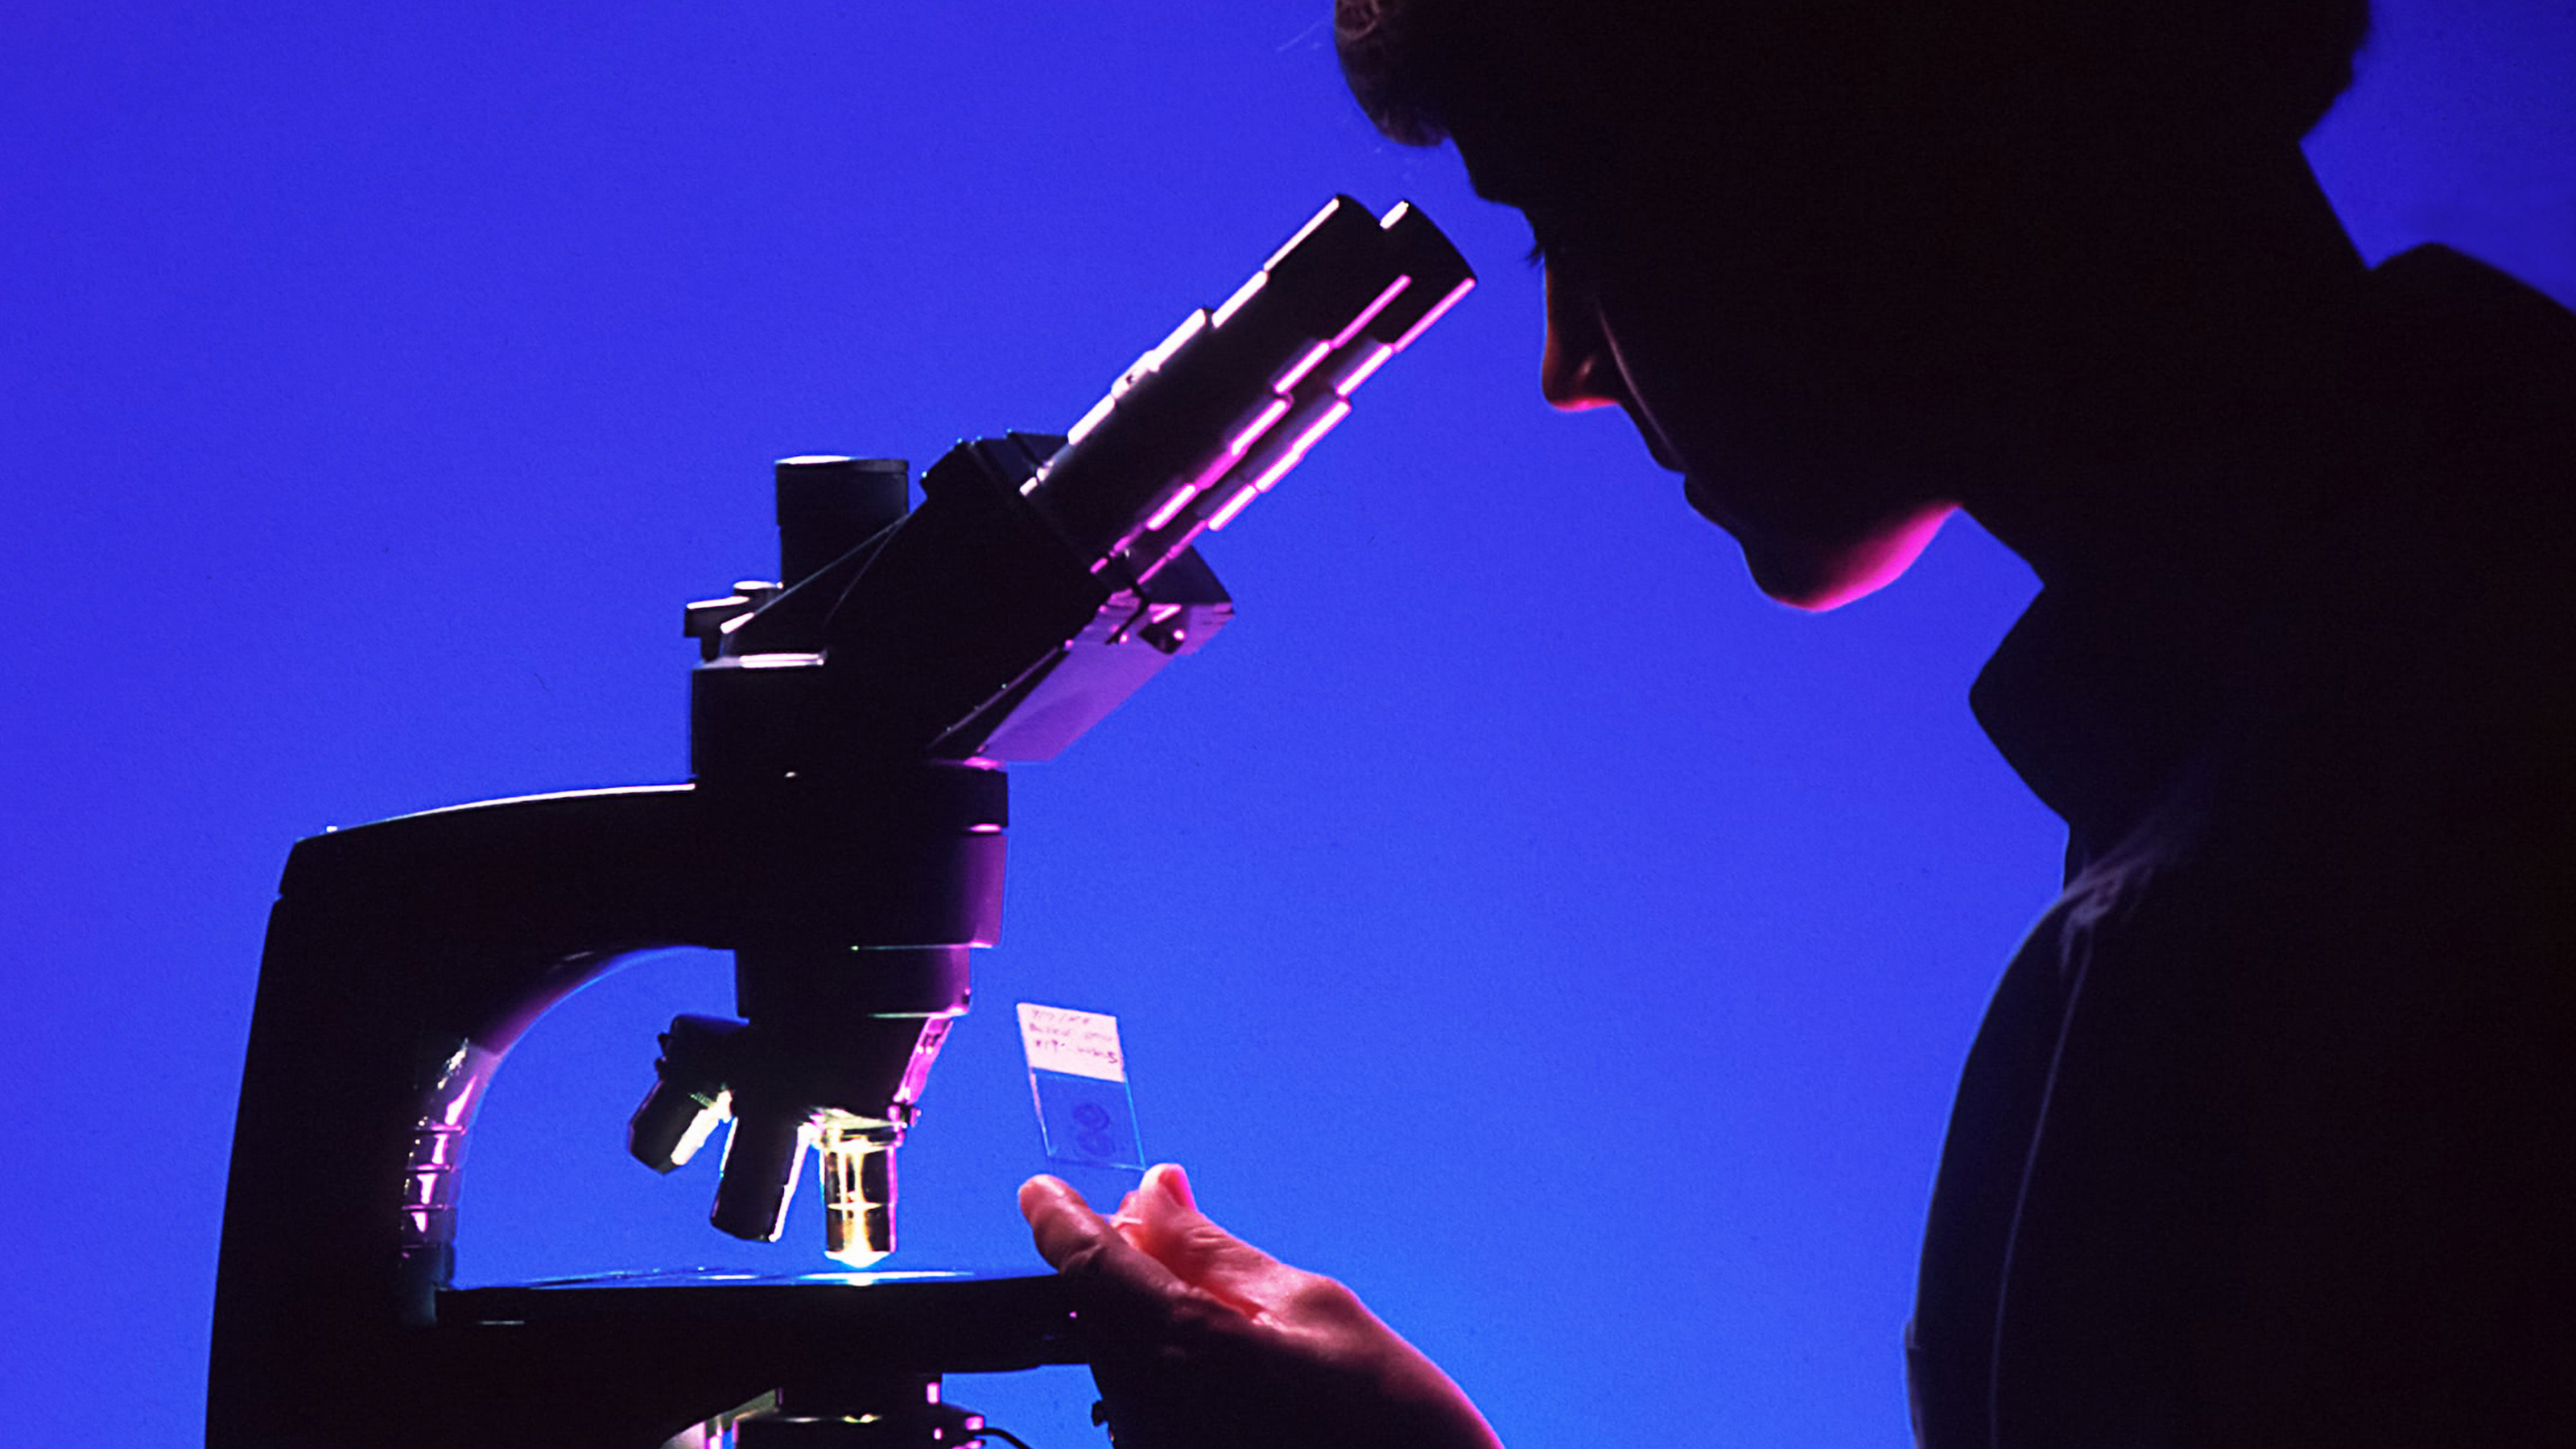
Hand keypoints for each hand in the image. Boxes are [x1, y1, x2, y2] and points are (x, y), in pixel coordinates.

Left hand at [1019, 1163, 1502, 1448]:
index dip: (1058, 1218)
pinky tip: (1233, 1364)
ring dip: (1149, 1319)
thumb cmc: (1387, 1413)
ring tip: (1234, 1314)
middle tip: (1171, 1229)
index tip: (1044, 1190)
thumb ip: (1214, 1251)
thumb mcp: (1310, 1304)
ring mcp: (1155, 1446)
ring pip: (1121, 1358)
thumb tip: (1153, 1193)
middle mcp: (1148, 1407)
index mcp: (1181, 1344)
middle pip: (1099, 1310)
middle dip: (1123, 1263)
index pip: (1083, 1265)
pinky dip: (1168, 1367)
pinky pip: (1146, 1405)